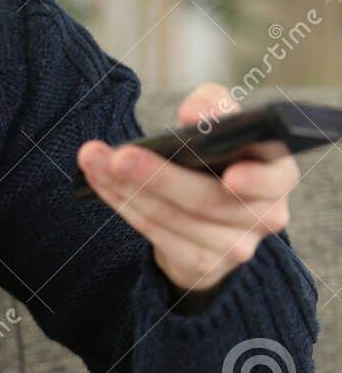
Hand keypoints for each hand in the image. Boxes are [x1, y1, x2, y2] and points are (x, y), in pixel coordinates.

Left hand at [75, 81, 299, 298]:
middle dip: (159, 176)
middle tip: (119, 157)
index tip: (231, 176)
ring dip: (128, 190)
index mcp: (278, 174)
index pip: (275, 177)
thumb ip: (214, 106)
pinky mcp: (202, 266)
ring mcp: (235, 247)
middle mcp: (266, 215)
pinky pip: (158, 235)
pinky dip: (124, 206)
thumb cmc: (218, 156)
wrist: (209, 215)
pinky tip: (100, 183)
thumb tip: (197, 112)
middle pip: (209, 200)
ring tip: (94, 161)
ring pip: (175, 218)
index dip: (256, 180)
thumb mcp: (222, 124)